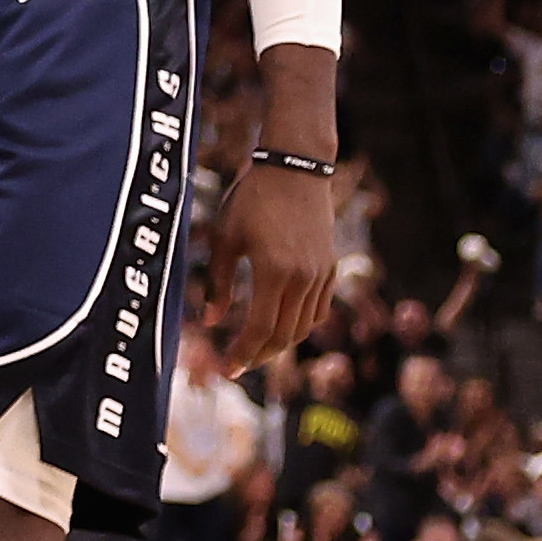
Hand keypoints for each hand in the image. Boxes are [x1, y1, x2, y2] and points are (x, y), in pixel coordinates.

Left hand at [222, 157, 339, 360]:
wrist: (294, 169)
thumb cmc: (250, 199)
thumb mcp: (224, 239)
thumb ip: (217, 284)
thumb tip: (210, 322)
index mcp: (274, 272)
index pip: (260, 329)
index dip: (242, 354)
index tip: (226, 370)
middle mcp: (304, 278)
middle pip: (284, 336)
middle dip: (259, 356)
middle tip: (236, 366)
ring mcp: (322, 274)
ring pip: (304, 326)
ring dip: (280, 344)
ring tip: (255, 350)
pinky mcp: (331, 267)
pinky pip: (319, 310)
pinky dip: (300, 325)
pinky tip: (281, 326)